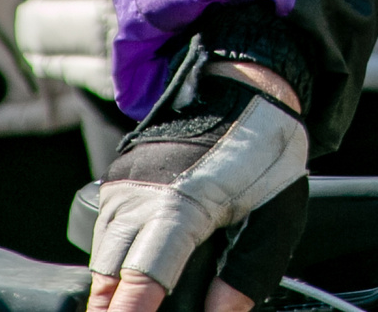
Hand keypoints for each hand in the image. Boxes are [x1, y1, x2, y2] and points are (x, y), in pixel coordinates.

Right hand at [88, 60, 306, 311]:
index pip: (142, 279)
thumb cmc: (265, 150)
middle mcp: (140, 195)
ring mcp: (124, 184)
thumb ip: (247, 271)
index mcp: (180, 207)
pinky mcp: (120, 176)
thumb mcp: (275, 213)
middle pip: (108, 274)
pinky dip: (111, 258)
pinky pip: (105, 229)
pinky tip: (125, 277)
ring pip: (101, 253)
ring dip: (107, 286)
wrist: (244, 88)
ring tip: (123, 307)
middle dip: (110, 305)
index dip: (129, 311)